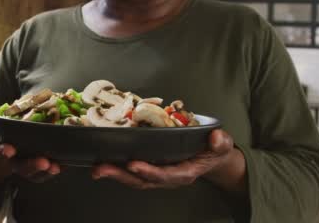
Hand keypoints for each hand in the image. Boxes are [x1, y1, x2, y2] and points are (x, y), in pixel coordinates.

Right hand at [0, 111, 61, 183]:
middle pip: (23, 167)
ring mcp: (29, 168)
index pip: (1, 153)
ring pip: (38, 173)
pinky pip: (50, 172)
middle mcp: (15, 163)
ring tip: (57, 166)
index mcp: (1, 152)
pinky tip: (67, 163)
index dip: (4, 152)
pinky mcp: (42, 169)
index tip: (9, 149)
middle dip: (33, 165)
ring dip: (47, 170)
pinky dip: (60, 168)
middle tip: (44, 162)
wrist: (4, 155)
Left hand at [91, 129, 245, 193]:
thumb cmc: (214, 150)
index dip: (149, 171)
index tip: (134, 164)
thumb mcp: (222, 145)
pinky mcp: (150, 168)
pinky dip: (116, 167)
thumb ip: (220, 143)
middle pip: (142, 180)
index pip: (165, 175)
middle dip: (121, 175)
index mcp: (184, 172)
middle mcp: (168, 177)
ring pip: (133, 178)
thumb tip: (216, 138)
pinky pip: (131, 171)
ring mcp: (157, 174)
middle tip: (101, 168)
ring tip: (96, 167)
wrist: (212, 157)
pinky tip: (102, 161)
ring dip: (114, 173)